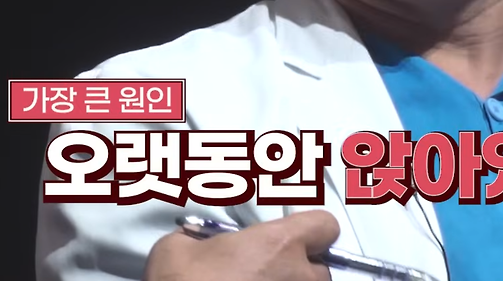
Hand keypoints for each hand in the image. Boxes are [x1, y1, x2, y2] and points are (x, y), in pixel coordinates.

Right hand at [145, 211, 339, 280]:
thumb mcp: (177, 247)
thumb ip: (203, 238)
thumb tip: (196, 241)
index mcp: (279, 245)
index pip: (326, 226)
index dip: (311, 230)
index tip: (293, 238)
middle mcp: (297, 277)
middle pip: (321, 270)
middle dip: (300, 270)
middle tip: (268, 273)